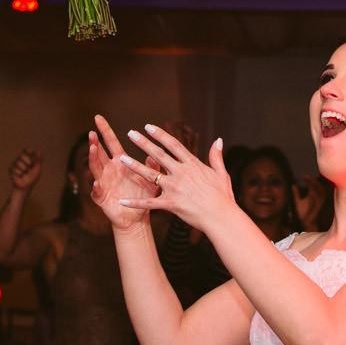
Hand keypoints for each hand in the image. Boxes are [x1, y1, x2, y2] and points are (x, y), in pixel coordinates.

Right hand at [9, 149, 41, 191]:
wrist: (26, 187)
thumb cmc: (32, 178)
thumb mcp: (37, 169)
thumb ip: (38, 160)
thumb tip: (39, 152)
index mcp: (27, 159)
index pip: (26, 151)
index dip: (28, 151)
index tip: (30, 151)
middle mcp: (20, 160)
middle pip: (22, 156)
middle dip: (27, 162)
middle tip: (29, 169)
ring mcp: (15, 165)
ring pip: (18, 163)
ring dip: (23, 170)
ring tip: (24, 174)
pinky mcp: (10, 170)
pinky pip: (14, 169)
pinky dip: (19, 174)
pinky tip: (20, 177)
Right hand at [87, 116, 160, 232]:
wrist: (135, 217)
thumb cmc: (142, 196)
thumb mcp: (151, 180)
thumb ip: (153, 168)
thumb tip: (155, 156)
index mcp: (120, 163)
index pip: (111, 143)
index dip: (105, 131)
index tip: (98, 118)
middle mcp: (109, 170)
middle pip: (99, 153)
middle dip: (95, 142)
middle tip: (92, 132)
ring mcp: (103, 182)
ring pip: (95, 168)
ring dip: (93, 159)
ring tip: (93, 150)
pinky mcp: (101, 197)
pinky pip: (97, 192)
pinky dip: (96, 187)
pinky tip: (97, 183)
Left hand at [108, 120, 235, 234]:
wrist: (221, 217)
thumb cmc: (223, 197)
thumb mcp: (221, 173)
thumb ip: (216, 156)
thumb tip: (218, 140)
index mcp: (192, 165)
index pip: (173, 145)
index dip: (160, 134)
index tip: (149, 127)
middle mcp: (181, 173)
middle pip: (158, 154)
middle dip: (143, 143)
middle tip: (130, 133)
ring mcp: (174, 188)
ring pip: (150, 175)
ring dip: (134, 166)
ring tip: (122, 158)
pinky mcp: (170, 204)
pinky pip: (149, 203)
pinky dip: (135, 203)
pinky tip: (122, 201)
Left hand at [292, 175, 328, 231]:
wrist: (306, 223)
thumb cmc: (303, 213)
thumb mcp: (298, 201)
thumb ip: (296, 193)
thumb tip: (293, 184)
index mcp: (312, 195)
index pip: (313, 185)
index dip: (309, 180)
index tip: (304, 176)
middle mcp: (317, 197)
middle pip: (318, 186)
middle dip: (313, 181)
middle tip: (306, 177)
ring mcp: (319, 201)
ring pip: (321, 191)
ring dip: (316, 185)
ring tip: (310, 182)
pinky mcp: (320, 206)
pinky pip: (321, 198)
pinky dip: (317, 193)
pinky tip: (312, 190)